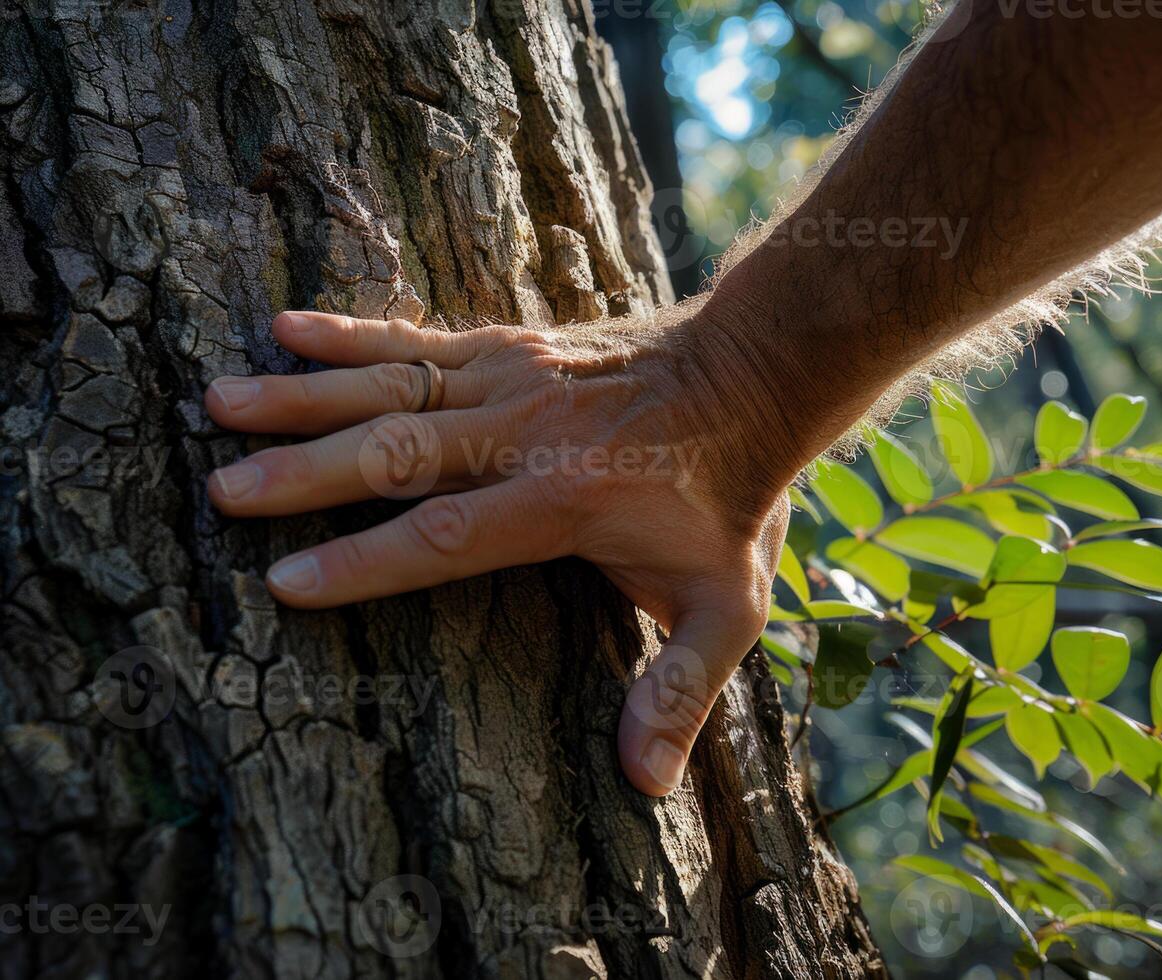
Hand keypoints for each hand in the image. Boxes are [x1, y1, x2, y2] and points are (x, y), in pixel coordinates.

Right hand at [205, 309, 789, 795]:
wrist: (755, 373)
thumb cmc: (733, 496)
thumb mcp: (727, 605)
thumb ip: (681, 689)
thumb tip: (645, 785)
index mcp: (560, 500)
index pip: (442, 537)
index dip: (362, 564)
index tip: (284, 584)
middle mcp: (522, 433)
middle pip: (396, 453)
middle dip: (303, 475)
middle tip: (221, 492)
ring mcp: (510, 379)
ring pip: (389, 387)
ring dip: (303, 397)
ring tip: (217, 401)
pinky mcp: (508, 344)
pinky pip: (417, 337)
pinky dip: (350, 333)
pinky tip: (286, 327)